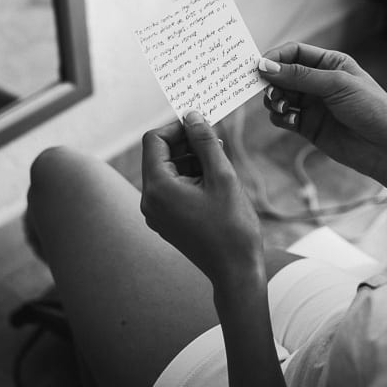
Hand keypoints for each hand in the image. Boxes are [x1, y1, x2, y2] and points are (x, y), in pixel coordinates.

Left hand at [140, 111, 263, 288]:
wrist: (236, 271)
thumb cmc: (232, 226)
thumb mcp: (222, 176)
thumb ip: (205, 142)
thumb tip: (192, 115)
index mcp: (158, 188)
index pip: (154, 140)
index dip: (177, 127)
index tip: (203, 125)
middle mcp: (150, 200)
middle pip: (159, 155)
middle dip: (186, 144)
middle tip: (217, 142)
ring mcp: (157, 213)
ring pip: (168, 171)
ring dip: (191, 161)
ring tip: (220, 165)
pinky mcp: (167, 221)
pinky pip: (173, 189)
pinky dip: (191, 178)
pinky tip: (215, 182)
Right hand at [258, 42, 386, 179]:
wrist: (384, 147)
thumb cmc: (371, 109)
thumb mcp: (337, 84)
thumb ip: (301, 76)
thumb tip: (267, 67)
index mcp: (330, 63)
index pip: (294, 52)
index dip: (275, 58)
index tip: (259, 67)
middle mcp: (318, 82)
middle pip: (282, 74)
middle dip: (272, 82)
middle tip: (272, 92)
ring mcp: (312, 104)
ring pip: (279, 96)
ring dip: (275, 100)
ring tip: (283, 107)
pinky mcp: (307, 125)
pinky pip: (283, 117)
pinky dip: (281, 117)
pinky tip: (293, 120)